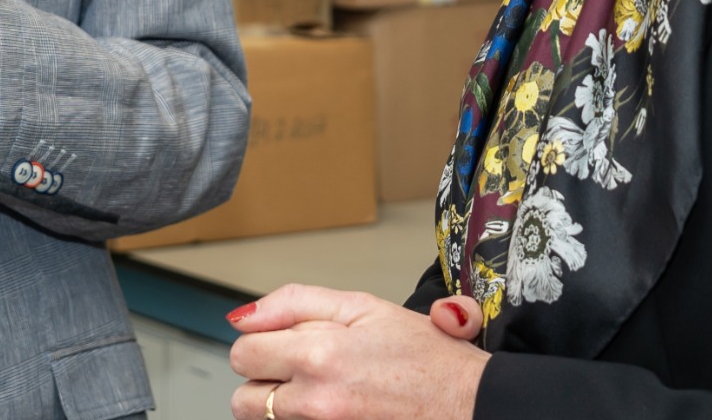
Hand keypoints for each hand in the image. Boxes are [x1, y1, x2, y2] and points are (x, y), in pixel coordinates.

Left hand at [227, 285, 488, 419]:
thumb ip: (294, 303)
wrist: (469, 406)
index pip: (243, 352)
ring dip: (281, 409)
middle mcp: (315, 401)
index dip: (262, 343)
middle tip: (303, 371)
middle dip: (266, 380)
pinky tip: (333, 412)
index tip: (285, 343)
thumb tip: (242, 316)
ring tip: (321, 394)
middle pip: (244, 397)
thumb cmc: (426, 357)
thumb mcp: (363, 307)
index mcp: (319, 354)